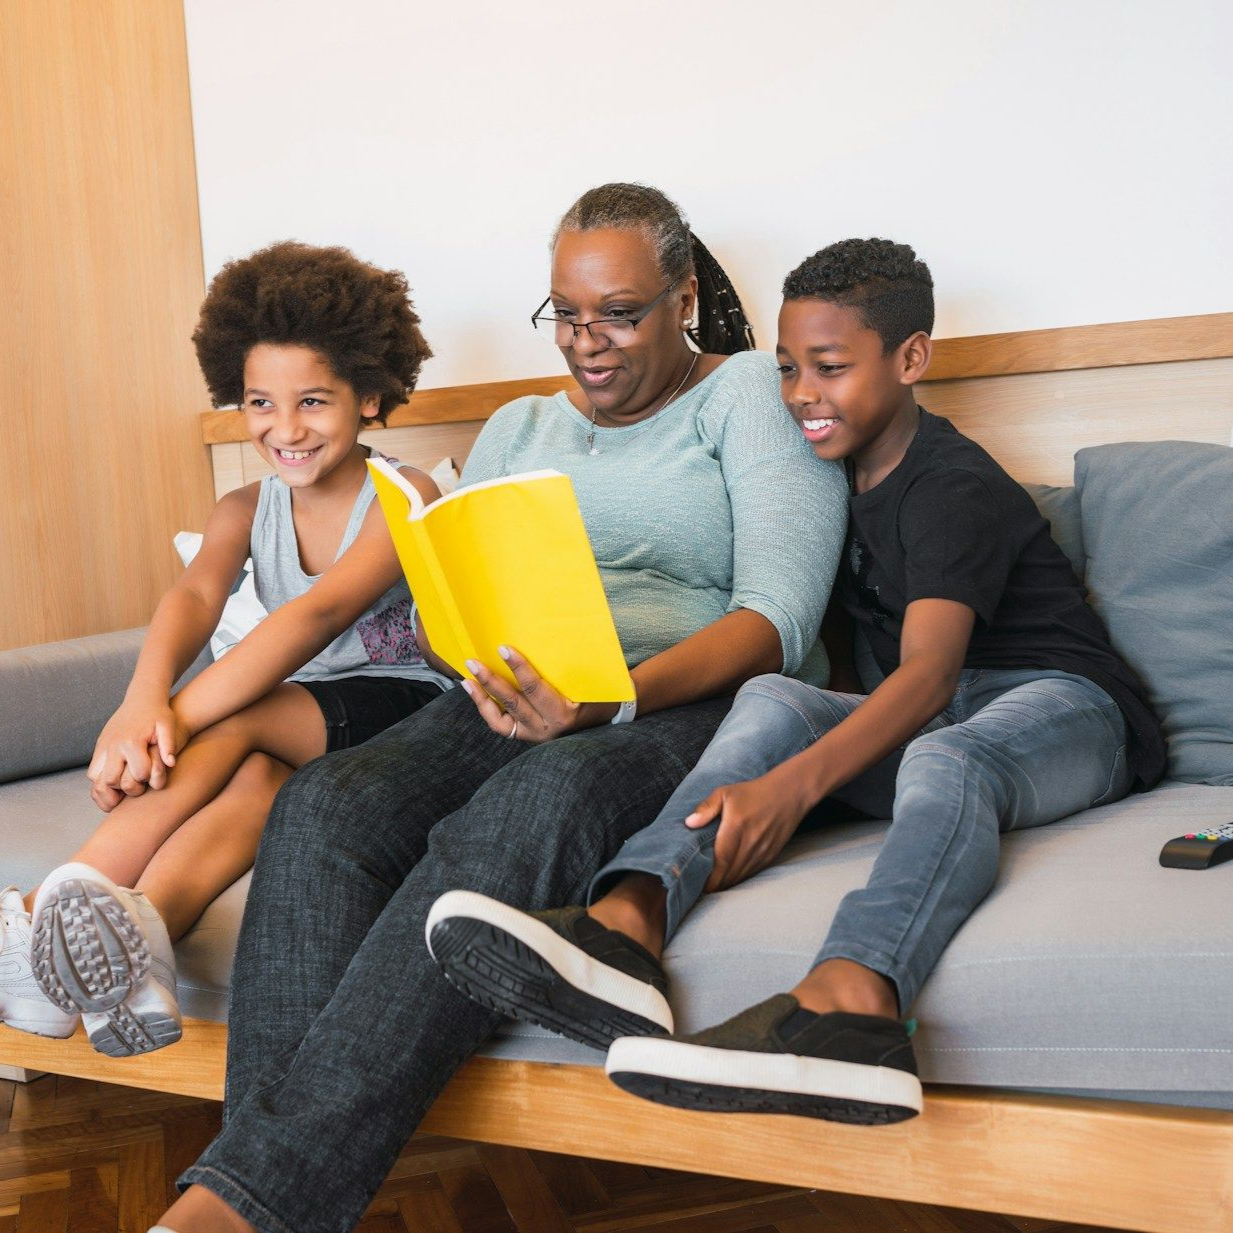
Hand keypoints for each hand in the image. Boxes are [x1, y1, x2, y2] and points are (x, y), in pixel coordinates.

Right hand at [87, 698, 185, 810]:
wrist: (141, 698)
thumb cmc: (159, 714)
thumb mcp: (168, 726)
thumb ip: (169, 745)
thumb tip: (170, 764)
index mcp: (131, 741)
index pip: (137, 774)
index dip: (147, 780)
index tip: (154, 778)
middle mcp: (113, 746)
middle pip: (111, 781)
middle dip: (126, 790)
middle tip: (139, 788)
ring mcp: (102, 747)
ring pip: (97, 781)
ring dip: (109, 790)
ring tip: (125, 794)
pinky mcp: (98, 749)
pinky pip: (92, 774)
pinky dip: (101, 784)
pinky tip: (116, 786)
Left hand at [461, 646, 595, 743]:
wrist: (602, 720)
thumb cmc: (597, 696)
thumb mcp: (589, 682)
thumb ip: (569, 669)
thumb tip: (548, 639)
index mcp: (563, 713)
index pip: (535, 688)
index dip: (518, 668)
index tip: (504, 649)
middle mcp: (546, 727)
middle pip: (513, 702)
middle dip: (491, 681)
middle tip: (474, 662)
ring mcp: (533, 735)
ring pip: (500, 719)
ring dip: (481, 697)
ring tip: (468, 680)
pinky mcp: (524, 736)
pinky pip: (500, 725)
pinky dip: (486, 709)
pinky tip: (476, 693)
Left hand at [684, 767, 815, 891]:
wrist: (788, 794)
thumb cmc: (753, 793)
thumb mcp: (725, 793)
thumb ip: (706, 808)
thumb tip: (689, 823)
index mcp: (736, 826)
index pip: (720, 860)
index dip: (709, 877)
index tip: (697, 883)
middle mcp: (751, 842)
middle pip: (729, 874)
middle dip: (714, 884)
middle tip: (699, 887)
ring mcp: (762, 851)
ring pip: (740, 876)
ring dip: (725, 883)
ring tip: (711, 885)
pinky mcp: (770, 856)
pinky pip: (751, 873)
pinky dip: (738, 878)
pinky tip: (728, 877)